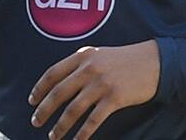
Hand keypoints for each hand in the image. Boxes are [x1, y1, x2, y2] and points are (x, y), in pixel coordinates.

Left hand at [29, 41, 159, 139]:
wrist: (154, 62)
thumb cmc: (124, 59)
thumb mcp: (98, 54)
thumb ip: (79, 64)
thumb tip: (59, 81)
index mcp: (81, 56)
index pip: (52, 73)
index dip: (39, 88)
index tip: (31, 101)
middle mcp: (88, 69)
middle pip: (58, 93)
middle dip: (44, 110)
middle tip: (35, 122)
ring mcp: (101, 84)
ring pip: (73, 109)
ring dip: (60, 125)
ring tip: (52, 136)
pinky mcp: (115, 98)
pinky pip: (93, 120)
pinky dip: (83, 133)